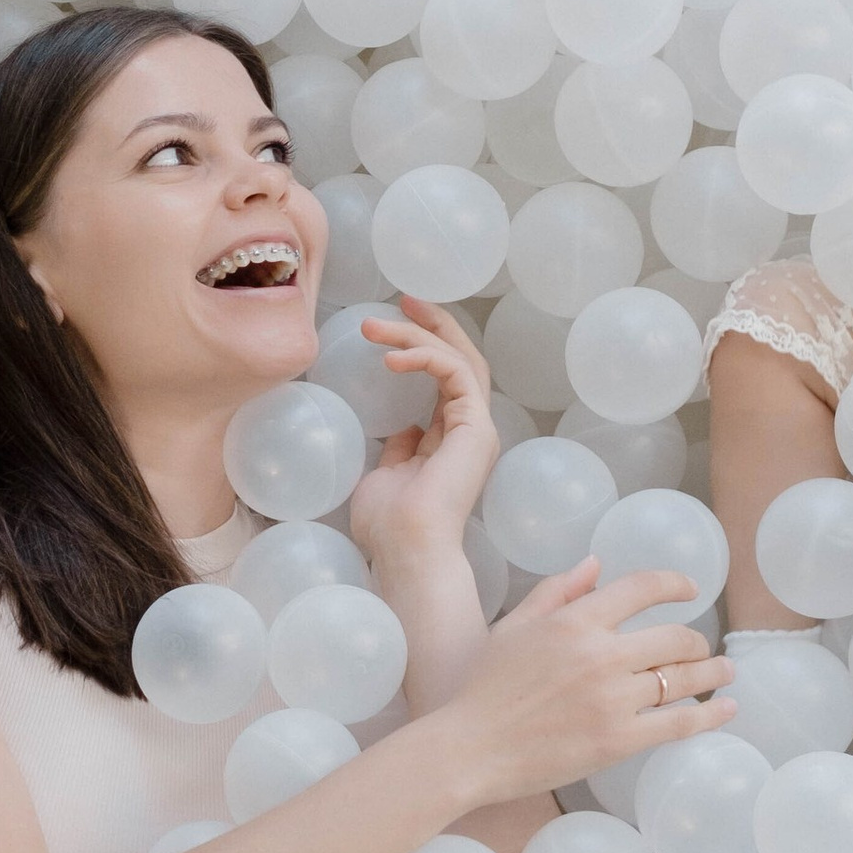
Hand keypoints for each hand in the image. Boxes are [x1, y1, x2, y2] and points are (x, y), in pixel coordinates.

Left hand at [348, 298, 500, 570]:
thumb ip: (399, 450)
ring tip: (375, 328)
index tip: (397, 321)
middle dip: (435, 325)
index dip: (426, 345)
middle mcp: (471, 430)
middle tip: (405, 300)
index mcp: (453, 440)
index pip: (447, 378)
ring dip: (418, 336)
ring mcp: (477, 428)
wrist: (407, 551)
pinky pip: (457, 373)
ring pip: (459, 360)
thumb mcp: (388, 476)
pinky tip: (391, 357)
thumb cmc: (391, 526)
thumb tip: (402, 429)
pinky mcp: (475, 427)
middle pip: (463, 359)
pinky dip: (426, 357)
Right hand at [436, 559, 734, 810]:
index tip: (690, 590)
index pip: (642, 588)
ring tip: (726, 671)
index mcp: (576, 621)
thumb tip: (596, 564)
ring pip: (681, 679)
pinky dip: (709, 715)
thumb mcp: (515, 626)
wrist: (471, 748)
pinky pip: (677, 723)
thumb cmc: (486, 687)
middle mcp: (601, 655)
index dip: (674, 584)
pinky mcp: (618, 741)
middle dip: (696, 642)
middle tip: (703, 649)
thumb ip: (558, 590)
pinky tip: (726, 708)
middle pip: (674, 638)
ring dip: (712, 673)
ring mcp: (613, 700)